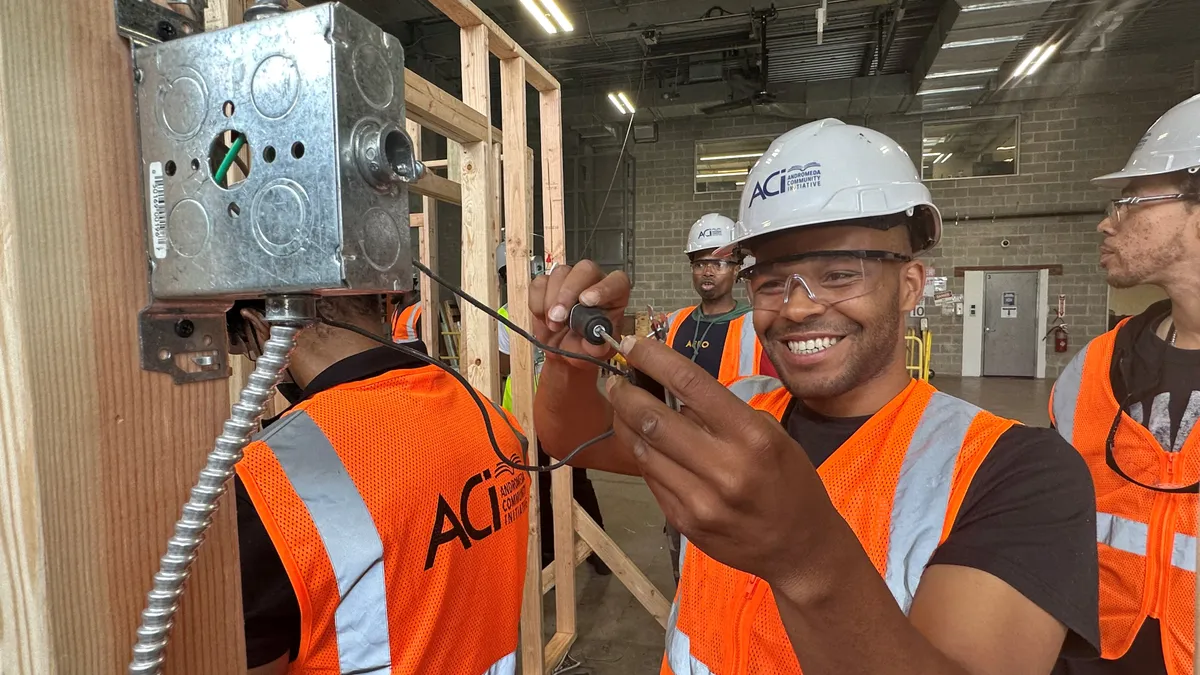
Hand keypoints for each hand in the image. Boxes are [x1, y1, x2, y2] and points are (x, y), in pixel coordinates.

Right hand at [528, 261, 629, 371]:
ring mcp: (570, 280)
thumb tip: (594, 339)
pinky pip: (539, 283)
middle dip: (568, 293)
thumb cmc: (585, 346)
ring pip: (560, 274)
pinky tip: (543, 317)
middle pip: (585, 270)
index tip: (586, 302)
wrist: (563, 350)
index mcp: (614, 296)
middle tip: (559, 317)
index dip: (603, 288)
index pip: (617, 281)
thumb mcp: (595, 351)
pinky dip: (537, 302)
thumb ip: (597, 346)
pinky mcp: (548, 283)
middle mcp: (593, 283)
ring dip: (551, 301)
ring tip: (554, 325)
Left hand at [606, 337, 840, 585]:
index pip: (689, 384)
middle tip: (613, 379)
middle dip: (624, 393)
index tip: (630, 343)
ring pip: (643, 449)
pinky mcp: (683, 521)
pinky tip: (643, 442)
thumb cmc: (789, 481)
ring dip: (625, 423)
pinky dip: (642, 454)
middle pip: (653, 419)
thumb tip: (672, 388)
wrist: (799, 548)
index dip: (652, 358)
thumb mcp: (771, 435)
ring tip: (621, 406)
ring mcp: (699, 500)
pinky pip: (651, 478)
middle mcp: (723, 468)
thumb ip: (723, 414)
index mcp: (751, 437)